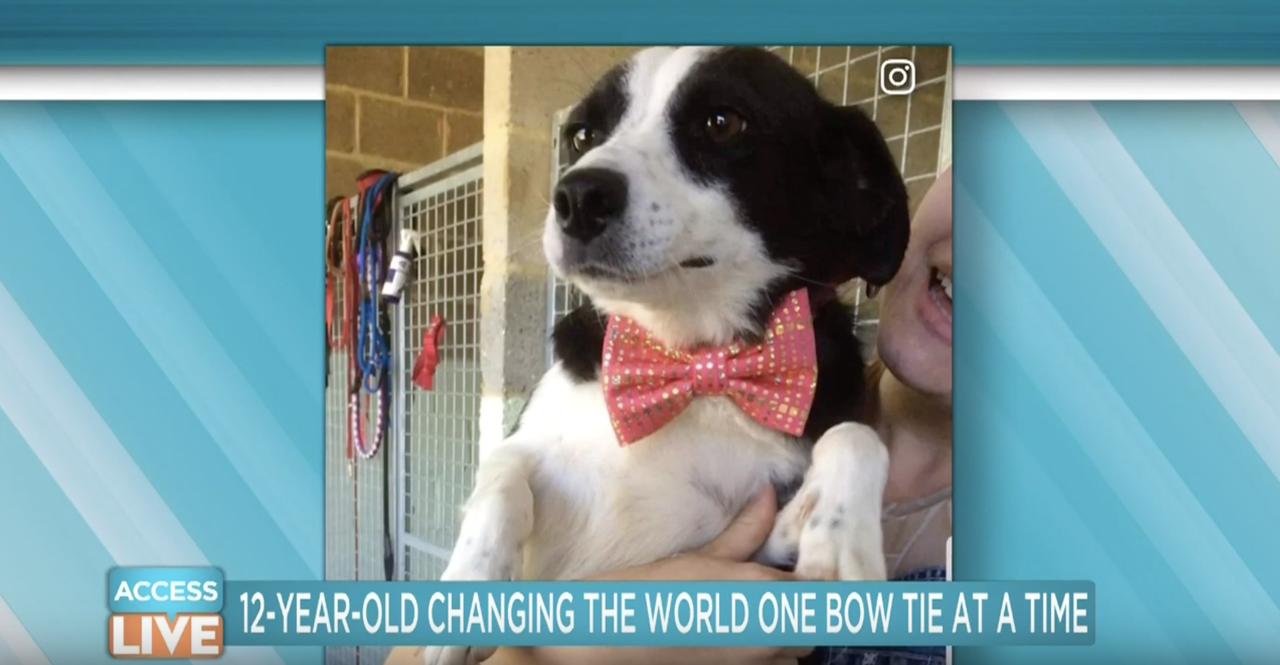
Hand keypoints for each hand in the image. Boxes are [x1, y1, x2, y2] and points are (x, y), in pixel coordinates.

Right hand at [484, 485, 811, 664]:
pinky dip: (759, 655)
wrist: (597, 651)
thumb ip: (743, 531)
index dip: (822, 581)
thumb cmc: (640, 598)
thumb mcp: (695, 558)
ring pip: (792, 654)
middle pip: (813, 628)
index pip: (830, 595)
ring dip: (781, 637)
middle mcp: (770, 639)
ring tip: (743, 615)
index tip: (809, 566)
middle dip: (799, 610)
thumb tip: (769, 494)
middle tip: (770, 588)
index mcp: (764, 597)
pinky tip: (726, 637)